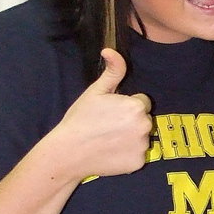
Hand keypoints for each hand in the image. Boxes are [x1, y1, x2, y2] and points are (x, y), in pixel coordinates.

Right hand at [54, 49, 152, 180]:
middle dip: (131, 121)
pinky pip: (138, 155)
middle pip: (143, 119)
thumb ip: (112, 70)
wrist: (69, 152)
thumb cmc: (81, 119)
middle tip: (108, 126)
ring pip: (142, 137)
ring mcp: (142, 147)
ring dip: (131, 138)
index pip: (141, 102)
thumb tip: (111, 50)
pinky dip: (128, 154)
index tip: (110, 112)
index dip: (125, 105)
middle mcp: (144, 126)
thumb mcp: (96, 91)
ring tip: (109, 140)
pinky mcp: (138, 163)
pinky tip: (111, 152)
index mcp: (136, 106)